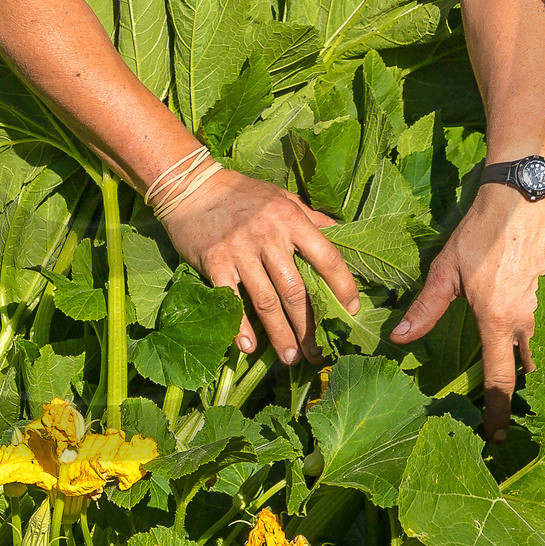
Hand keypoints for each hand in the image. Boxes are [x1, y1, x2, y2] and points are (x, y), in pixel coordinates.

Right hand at [162, 169, 359, 366]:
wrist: (192, 187)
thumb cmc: (242, 193)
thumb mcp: (282, 198)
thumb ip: (310, 218)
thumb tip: (341, 234)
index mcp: (290, 219)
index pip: (326, 257)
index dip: (343, 286)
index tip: (352, 310)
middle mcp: (268, 236)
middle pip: (296, 290)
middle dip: (310, 326)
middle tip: (319, 353)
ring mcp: (240, 251)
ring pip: (266, 301)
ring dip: (280, 334)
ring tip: (291, 358)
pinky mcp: (215, 262)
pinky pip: (231, 300)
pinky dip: (240, 326)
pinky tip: (249, 347)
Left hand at [389, 185, 544, 439]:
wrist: (524, 193)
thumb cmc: (481, 230)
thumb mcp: (446, 269)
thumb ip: (427, 308)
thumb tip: (399, 339)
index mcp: (498, 321)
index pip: (500, 382)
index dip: (497, 414)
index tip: (496, 437)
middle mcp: (533, 322)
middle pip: (531, 369)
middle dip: (524, 388)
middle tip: (514, 400)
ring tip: (538, 372)